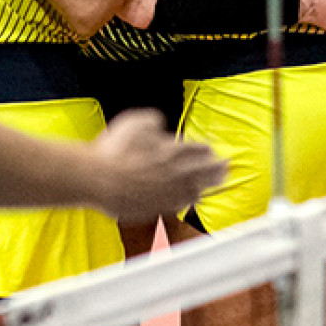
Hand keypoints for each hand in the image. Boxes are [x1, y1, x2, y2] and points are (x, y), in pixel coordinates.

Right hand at [90, 109, 227, 221]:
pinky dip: (191, 200)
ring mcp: (168, 191)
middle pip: (204, 170)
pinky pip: (182, 203)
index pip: (197, 149)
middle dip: (217, 167)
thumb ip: (151, 120)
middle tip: (226, 167)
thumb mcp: (133, 123)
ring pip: (196, 188)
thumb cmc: (113, 150)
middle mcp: (175, 172)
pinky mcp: (158, 206)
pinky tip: (194, 199)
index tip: (210, 149)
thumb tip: (159, 121)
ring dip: (209, 184)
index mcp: (171, 150)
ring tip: (217, 183)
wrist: (99, 180)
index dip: (205, 148)